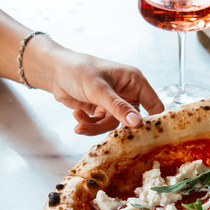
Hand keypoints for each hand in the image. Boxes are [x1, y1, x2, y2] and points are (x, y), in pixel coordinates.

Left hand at [49, 51, 163, 134]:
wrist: (54, 72)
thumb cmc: (78, 70)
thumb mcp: (99, 89)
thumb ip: (118, 107)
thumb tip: (137, 123)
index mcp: (135, 82)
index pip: (155, 105)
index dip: (153, 120)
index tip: (148, 137)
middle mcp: (127, 93)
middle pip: (132, 120)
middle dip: (117, 129)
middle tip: (109, 139)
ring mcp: (114, 104)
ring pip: (113, 126)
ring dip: (95, 127)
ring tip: (80, 124)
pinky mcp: (101, 111)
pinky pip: (100, 126)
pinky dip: (88, 124)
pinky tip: (77, 116)